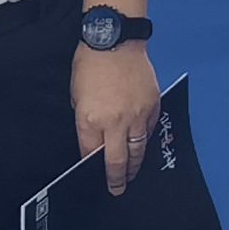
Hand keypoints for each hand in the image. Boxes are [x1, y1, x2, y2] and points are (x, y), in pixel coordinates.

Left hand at [70, 37, 161, 193]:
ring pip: (138, 150)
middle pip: (117, 161)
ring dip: (134, 165)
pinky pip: (149, 130)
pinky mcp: (152, 107)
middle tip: (117, 189)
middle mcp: (115, 122)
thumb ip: (85, 120)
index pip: (91, 155)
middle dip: (116, 179)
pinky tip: (141, 143)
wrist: (115, 40)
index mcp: (91, 120)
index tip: (94, 177)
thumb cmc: (90, 64)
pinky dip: (144, 138)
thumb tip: (94, 139)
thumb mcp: (76, 96)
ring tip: (132, 173)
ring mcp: (136, 116)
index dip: (91, 168)